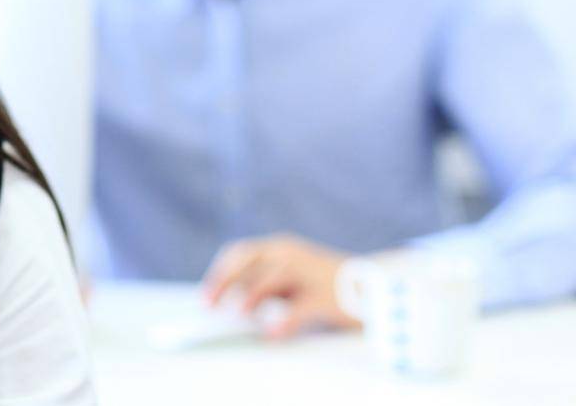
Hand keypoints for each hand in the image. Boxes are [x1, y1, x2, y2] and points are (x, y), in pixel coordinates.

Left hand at [201, 233, 359, 339]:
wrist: (375, 290)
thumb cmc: (322, 288)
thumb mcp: (289, 280)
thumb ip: (263, 286)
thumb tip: (230, 303)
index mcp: (279, 247)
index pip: (239, 253)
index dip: (219, 273)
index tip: (205, 297)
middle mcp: (290, 253)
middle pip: (249, 260)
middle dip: (225, 281)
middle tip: (210, 305)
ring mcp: (309, 271)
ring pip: (273, 276)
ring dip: (253, 294)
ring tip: (240, 312)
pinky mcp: (327, 294)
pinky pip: (302, 307)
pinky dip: (286, 320)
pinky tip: (273, 333)